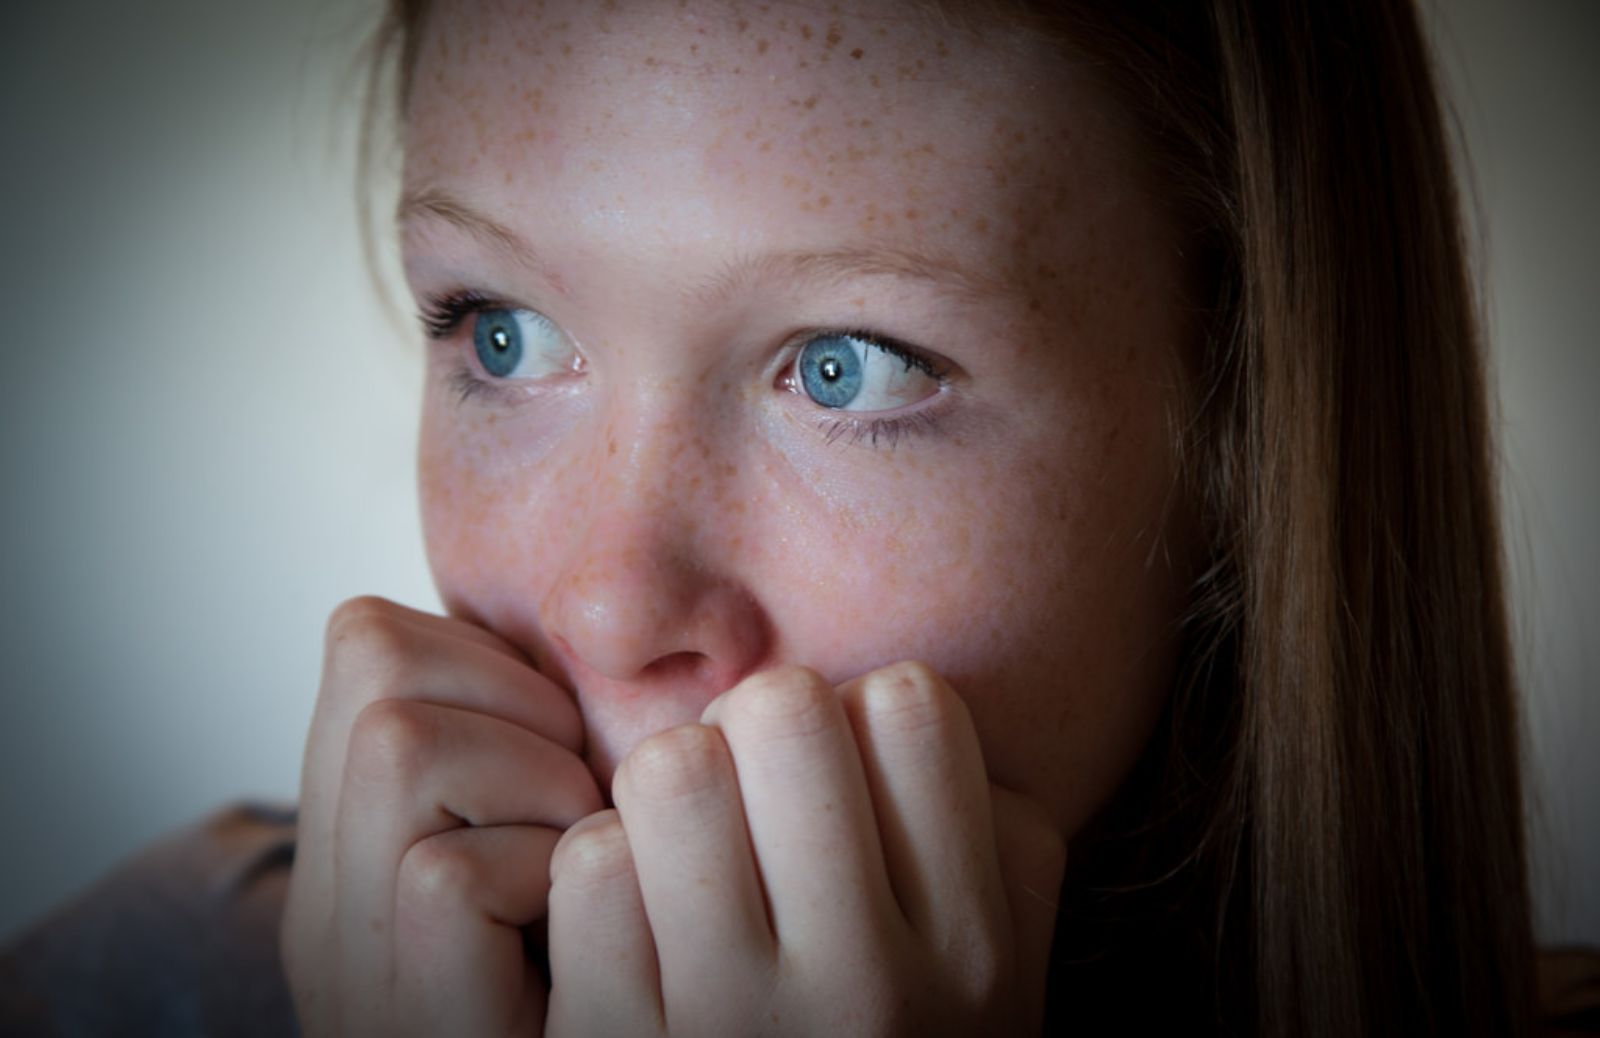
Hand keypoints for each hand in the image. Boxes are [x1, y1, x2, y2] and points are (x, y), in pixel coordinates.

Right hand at [281, 596, 602, 1036]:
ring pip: (400, 745)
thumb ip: (527, 760)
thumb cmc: (625, 986)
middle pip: (373, 660)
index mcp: (355, 848)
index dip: (484, 656)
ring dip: (534, 779)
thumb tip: (588, 643)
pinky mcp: (414, 1030)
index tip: (554, 741)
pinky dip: (536, 872)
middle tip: (573, 798)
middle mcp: (327, 904)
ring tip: (578, 856)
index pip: (369, 639)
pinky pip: (444, 879)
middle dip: (512, 700)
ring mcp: (353, 969)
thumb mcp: (546, 849)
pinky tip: (575, 926)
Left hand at [543, 662, 1066, 1035]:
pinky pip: (588, 867)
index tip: (843, 781)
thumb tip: (913, 715)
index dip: (861, 717)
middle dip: (754, 731)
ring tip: (685, 854)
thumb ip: (1000, 856)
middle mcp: (868, 988)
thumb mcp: (994, 994)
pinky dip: (599, 876)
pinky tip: (628, 928)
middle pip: (783, 710)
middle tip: (749, 800)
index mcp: (974, 958)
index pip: (914, 708)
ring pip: (674, 771)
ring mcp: (733, 1025)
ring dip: (668, 793)